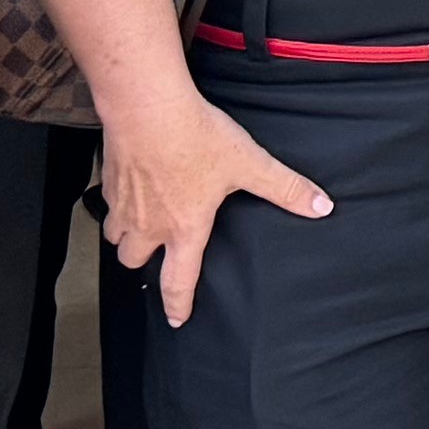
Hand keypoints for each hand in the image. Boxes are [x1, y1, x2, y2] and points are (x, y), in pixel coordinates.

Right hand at [99, 82, 330, 327]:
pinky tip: (132, 191)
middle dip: (145, 262)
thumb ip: (285, 188)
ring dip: (127, 237)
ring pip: (115, 237)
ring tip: (143, 225)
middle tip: (159, 254)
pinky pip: (107, 206)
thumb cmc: (197, 138)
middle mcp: (149, 224)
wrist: (147, 109)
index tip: (177, 319)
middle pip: (134, 262)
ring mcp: (124, 205)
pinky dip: (117, 206)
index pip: (178, 280)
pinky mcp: (109, 182)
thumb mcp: (249, 163)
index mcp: (185, 227)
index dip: (178, 304)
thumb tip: (321, 207)